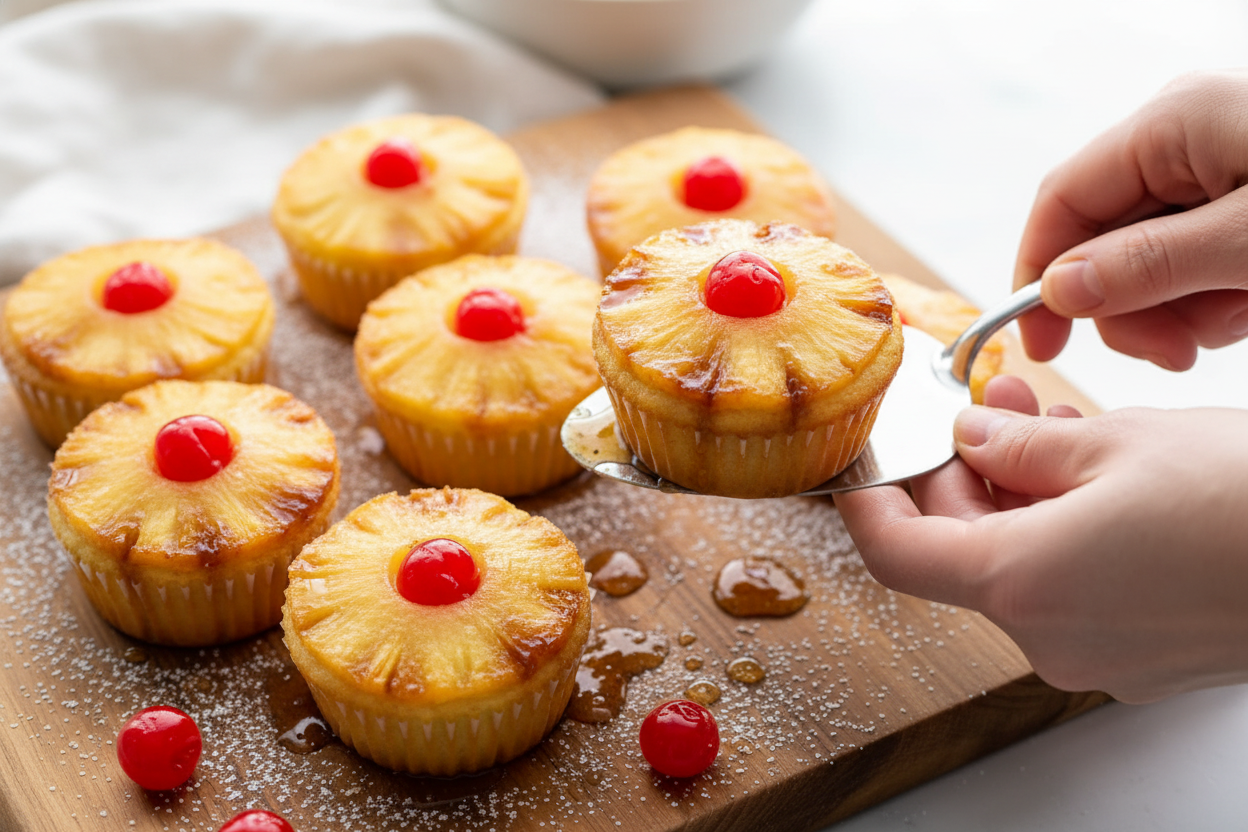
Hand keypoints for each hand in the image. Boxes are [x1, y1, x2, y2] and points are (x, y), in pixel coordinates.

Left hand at [834, 376, 1247, 702]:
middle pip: (961, 553)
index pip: (896, 553)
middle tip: (990, 406)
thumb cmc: (1243, 504)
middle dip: (965, 474)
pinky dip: (1063, 530)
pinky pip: (1073, 587)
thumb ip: (1017, 447)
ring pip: (1021, 566)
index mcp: (1020, 585)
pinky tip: (1094, 473)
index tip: (864, 465)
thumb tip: (974, 439)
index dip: (868, 503)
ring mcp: (1099, 655)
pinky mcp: (1144, 653)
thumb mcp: (1111, 446)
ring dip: (1018, 495)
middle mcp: (1050, 636)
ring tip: (1048, 421)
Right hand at [1015, 69, 1247, 368]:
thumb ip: (1151, 264)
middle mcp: (1177, 139)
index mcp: (1169, 124)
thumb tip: (1057, 291)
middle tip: (1177, 351)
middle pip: (1101, 240)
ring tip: (1239, 316)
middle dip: (1129, 307)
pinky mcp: (1235, 195)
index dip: (1038, 278)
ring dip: (1177, 310)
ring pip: (1143, 259)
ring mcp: (1208, 165)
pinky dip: (1211, 295)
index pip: (1061, 201)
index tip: (1042, 347)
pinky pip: (1188, 258)